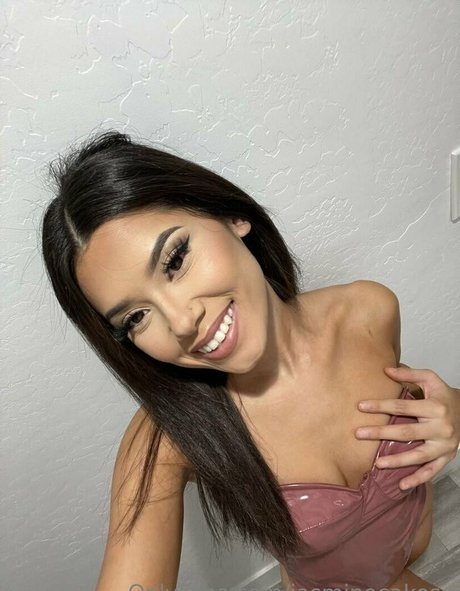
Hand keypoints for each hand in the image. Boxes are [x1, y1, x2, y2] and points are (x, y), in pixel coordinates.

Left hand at [356, 366, 459, 489]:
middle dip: (381, 433)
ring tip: (377, 464)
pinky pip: (431, 471)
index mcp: (435, 407)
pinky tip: (401, 485)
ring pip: (418, 456)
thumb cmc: (443, 396)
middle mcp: (441, 428)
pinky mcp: (447, 457)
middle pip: (406, 432)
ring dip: (397, 461)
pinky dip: (417, 479)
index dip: (381, 406)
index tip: (361, 407)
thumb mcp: (431, 379)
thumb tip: (386, 370)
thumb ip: (409, 375)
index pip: (403, 407)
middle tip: (358, 433)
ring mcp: (444, 446)